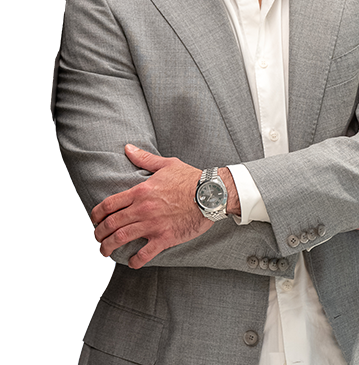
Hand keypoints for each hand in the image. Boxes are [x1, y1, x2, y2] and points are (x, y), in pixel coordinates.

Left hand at [91, 145, 212, 268]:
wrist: (210, 194)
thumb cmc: (190, 178)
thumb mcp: (166, 164)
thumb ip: (144, 159)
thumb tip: (128, 148)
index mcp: (141, 191)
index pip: (109, 204)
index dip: (97, 214)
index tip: (95, 219)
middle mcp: (143, 209)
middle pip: (111, 224)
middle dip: (99, 233)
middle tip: (98, 237)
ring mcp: (153, 225)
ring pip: (121, 239)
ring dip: (109, 246)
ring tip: (105, 250)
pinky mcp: (165, 238)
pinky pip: (145, 254)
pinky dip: (135, 261)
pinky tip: (131, 262)